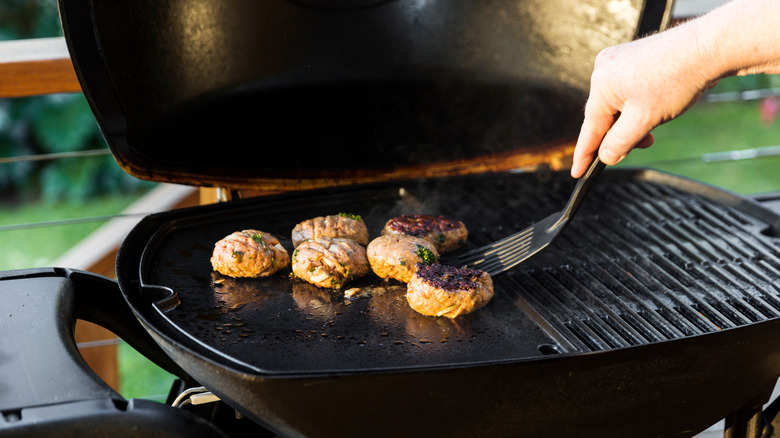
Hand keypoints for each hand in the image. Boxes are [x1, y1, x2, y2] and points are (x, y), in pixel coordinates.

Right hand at [571, 25, 714, 177]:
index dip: (584, 155)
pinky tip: (655, 107)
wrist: (707, 48)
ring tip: (655, 123)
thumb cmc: (677, 79)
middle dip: (621, 134)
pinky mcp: (632, 58)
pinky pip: (626, 90)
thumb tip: (605, 156)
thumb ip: (620, 143)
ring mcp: (617, 61)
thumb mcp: (644, 121)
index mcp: (601, 84)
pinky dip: (637, 105)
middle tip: (643, 143)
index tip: (577, 173)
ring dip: (632, 121)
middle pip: (604, 115)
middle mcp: (604, 69)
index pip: (589, 128)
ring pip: (617, 104)